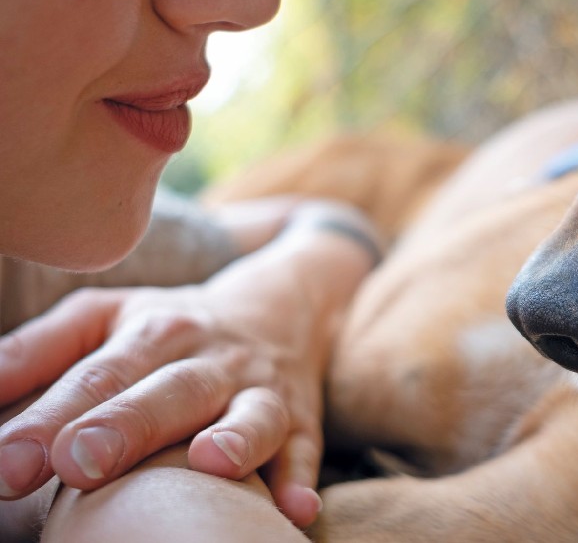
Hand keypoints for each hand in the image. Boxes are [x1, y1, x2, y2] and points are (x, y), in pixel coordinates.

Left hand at [0, 205, 376, 527]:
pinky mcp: (302, 420)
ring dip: (236, 437)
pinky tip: (296, 511)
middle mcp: (210, 360)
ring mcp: (261, 391)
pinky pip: (306, 449)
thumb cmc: (174, 325)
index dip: (52, 418)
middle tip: (82, 461)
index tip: (10, 463)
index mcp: (152, 333)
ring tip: (211, 462)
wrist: (282, 307)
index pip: (98, 375)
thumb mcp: (107, 315)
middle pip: (170, 390)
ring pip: (253, 413)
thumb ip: (39, 350)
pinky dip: (302, 479)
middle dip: (129, 424)